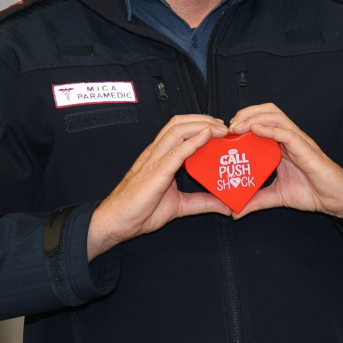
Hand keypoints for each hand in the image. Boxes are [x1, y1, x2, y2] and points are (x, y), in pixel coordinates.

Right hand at [88, 114, 233, 257]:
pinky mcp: (154, 173)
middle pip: (180, 124)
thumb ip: (202, 203)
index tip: (221, 130)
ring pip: (177, 131)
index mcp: (161, 158)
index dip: (201, 124)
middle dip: (205, 120)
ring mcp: (154, 161)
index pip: (180, 130)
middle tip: (225, 127)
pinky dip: (193, 142)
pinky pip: (175, 152)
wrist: (115, 223)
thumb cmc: (139, 211)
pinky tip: (206, 137)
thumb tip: (226, 206)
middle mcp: (156, 154)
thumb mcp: (180, 206)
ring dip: (202, 125)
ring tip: (220, 129)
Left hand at [227, 103, 342, 223]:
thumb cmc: (313, 193)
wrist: (337, 201)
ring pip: (276, 116)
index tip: (225, 132)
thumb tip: (235, 212)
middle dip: (246, 113)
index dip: (243, 121)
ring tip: (237, 126)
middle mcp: (290, 140)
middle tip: (229, 126)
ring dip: (254, 117)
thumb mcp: (277, 197)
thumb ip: (257, 200)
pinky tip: (255, 130)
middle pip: (268, 112)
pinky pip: (287, 133)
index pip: (262, 122)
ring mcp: (299, 142)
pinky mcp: (307, 149)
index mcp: (282, 147)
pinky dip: (270, 129)